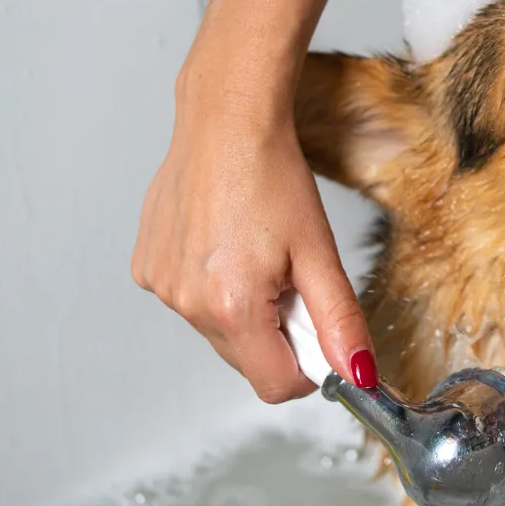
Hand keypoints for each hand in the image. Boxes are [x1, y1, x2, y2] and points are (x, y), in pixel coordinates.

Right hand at [132, 69, 375, 402]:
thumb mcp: (319, 252)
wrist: (225, 119)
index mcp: (233, 306)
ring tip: (254, 251)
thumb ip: (340, 321)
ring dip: (243, 307)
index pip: (276, 385)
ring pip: (217, 330)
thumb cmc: (272, 174)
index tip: (315, 327)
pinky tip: (224, 240)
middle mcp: (187, 304)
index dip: (306, 366)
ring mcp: (161, 286)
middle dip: (276, 332)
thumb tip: (358, 373)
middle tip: (289, 276)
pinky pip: (189, 300)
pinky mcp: (146, 267)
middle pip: (246, 359)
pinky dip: (212, 284)